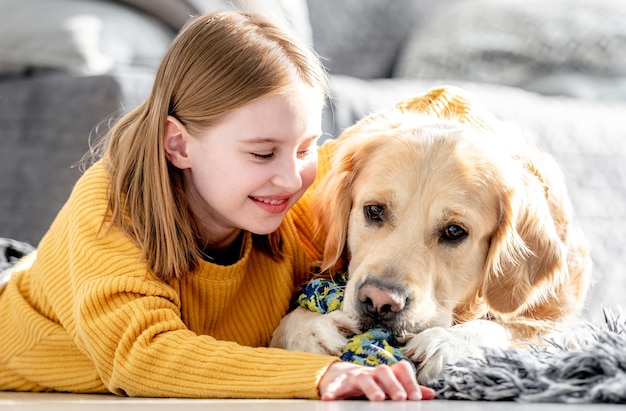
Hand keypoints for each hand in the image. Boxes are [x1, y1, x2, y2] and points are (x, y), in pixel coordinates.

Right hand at [319, 360, 434, 400]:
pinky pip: (335, 386)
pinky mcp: (338, 383)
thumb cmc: (370, 382)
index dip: (410, 381)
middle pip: (384, 371)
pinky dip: (332, 391)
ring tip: (377, 399)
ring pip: (363, 378)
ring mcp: (355, 376)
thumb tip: (430, 394)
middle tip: (400, 398)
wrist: (340, 375)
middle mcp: (372, 372)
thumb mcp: (388, 385)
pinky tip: (330, 399)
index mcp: (387, 373)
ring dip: (371, 388)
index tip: (415, 397)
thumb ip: (407, 388)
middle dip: (393, 385)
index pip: (401, 369)